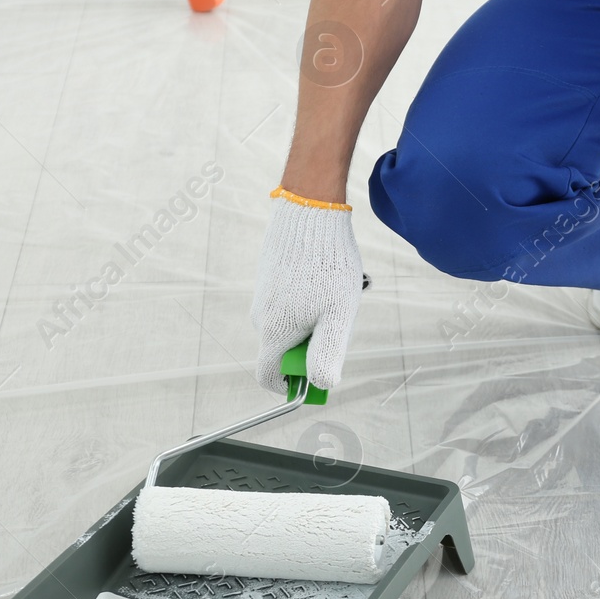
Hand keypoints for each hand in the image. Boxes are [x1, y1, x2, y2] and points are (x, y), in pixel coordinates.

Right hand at [250, 191, 363, 394]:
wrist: (309, 213)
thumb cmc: (327, 266)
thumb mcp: (338, 315)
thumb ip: (328, 354)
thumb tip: (321, 385)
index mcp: (273, 332)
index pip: (269, 377)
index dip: (292, 384)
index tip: (318, 371)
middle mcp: (261, 317)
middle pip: (285, 350)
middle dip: (313, 345)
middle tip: (338, 319)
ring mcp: (263, 297)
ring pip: (290, 325)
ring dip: (314, 319)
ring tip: (335, 293)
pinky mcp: (269, 280)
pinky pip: (289, 303)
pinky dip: (309, 300)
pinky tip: (326, 278)